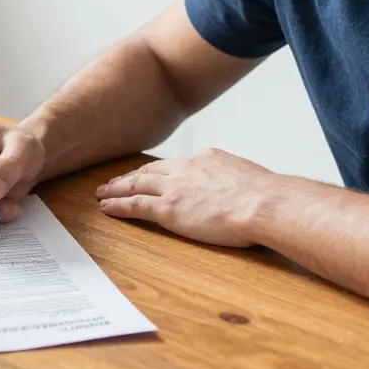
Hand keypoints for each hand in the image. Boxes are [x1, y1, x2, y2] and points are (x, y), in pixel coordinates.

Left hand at [95, 148, 275, 247]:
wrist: (263, 203)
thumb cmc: (266, 197)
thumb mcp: (249, 178)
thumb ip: (234, 181)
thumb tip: (239, 191)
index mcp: (206, 159)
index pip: (174, 164)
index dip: (156, 170)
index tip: (147, 174)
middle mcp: (185, 169)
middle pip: (149, 171)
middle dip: (129, 176)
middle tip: (114, 181)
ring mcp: (174, 188)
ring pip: (136, 185)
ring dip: (116, 189)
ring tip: (102, 193)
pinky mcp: (168, 209)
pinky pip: (135, 205)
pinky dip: (118, 206)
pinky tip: (106, 208)